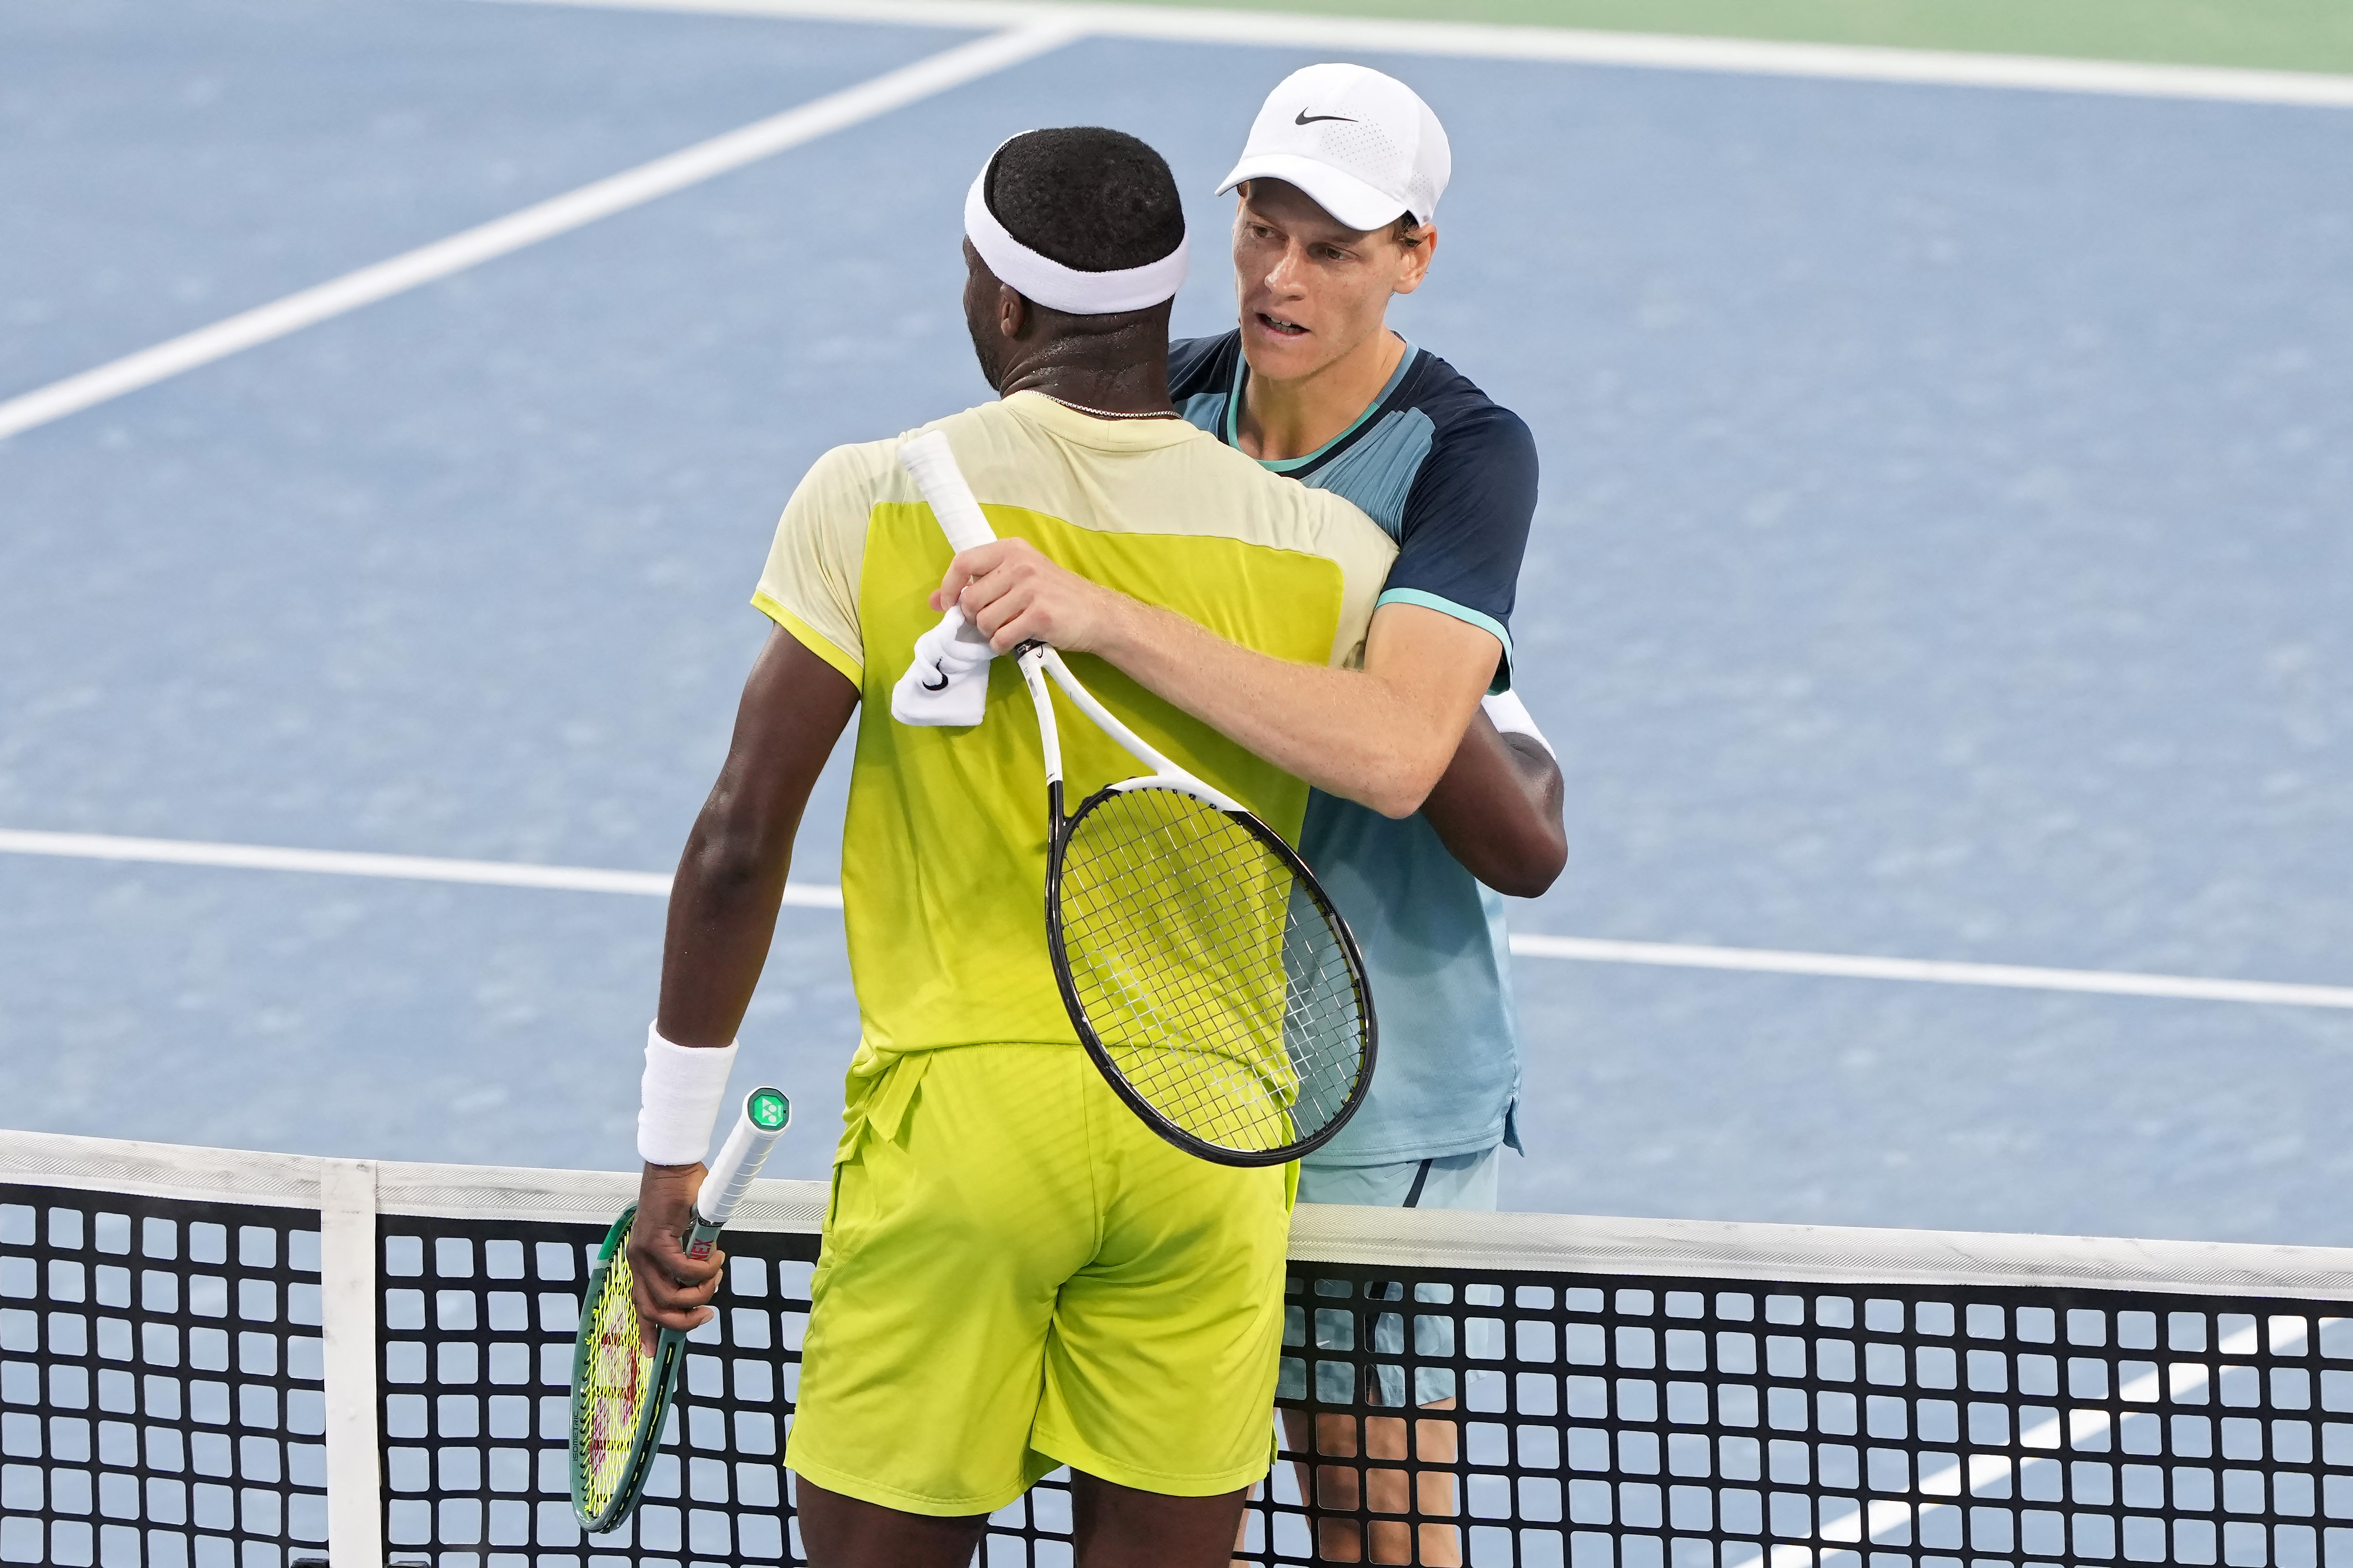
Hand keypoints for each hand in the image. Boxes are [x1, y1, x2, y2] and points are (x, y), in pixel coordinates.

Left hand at [625, 1163, 724, 1353]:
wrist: (675, 1167)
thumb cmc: (683, 1197)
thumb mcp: (687, 1238)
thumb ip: (688, 1260)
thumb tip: (702, 1283)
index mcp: (641, 1263)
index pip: (640, 1305)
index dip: (648, 1332)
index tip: (655, 1354)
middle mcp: (637, 1261)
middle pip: (655, 1310)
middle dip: (685, 1320)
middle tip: (708, 1313)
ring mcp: (643, 1253)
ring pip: (671, 1295)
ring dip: (700, 1292)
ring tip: (715, 1275)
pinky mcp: (656, 1241)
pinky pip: (683, 1271)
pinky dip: (705, 1270)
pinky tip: (717, 1257)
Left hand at [930, 538, 1127, 653]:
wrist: (1097, 614)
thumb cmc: (1054, 596)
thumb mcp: (1017, 578)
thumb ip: (977, 584)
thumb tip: (935, 600)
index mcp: (1011, 550)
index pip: (963, 562)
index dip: (950, 588)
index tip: (951, 605)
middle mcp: (1020, 565)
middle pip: (970, 599)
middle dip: (975, 618)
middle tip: (995, 621)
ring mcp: (1031, 589)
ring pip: (983, 622)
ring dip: (992, 633)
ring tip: (1011, 629)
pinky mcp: (1040, 616)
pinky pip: (1001, 638)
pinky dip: (1003, 646)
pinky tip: (1017, 640)